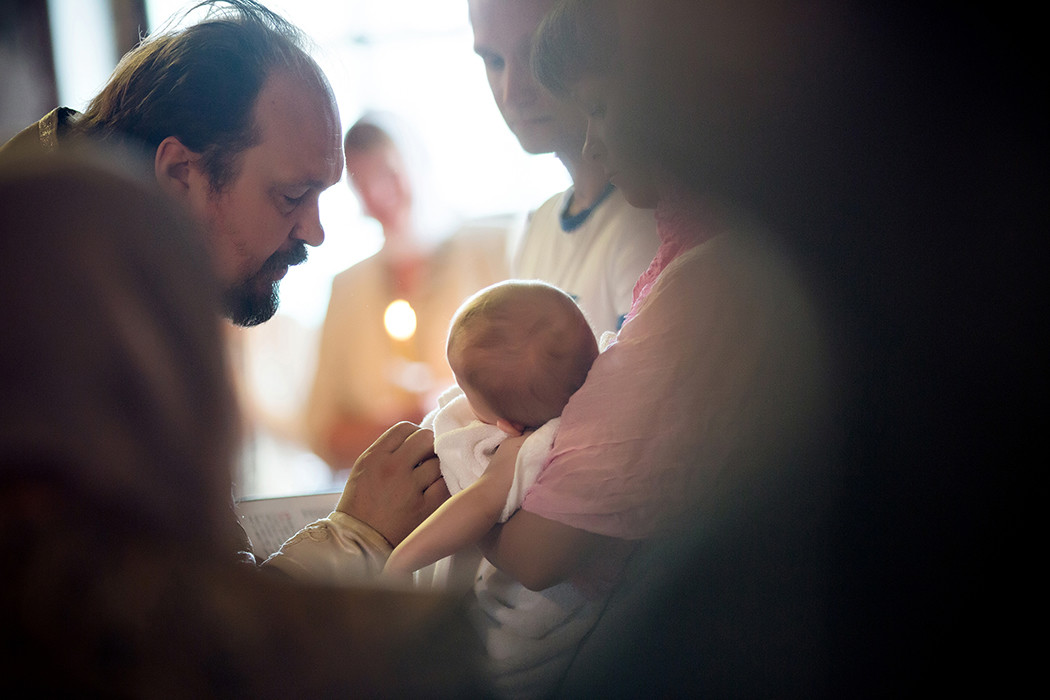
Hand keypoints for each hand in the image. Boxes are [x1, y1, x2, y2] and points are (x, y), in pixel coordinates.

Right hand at [336, 422, 449, 545]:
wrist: (359, 543)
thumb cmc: (360, 507)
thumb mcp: (363, 470)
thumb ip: (386, 452)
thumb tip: (413, 437)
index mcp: (375, 457)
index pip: (405, 428)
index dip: (414, 434)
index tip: (416, 445)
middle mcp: (393, 468)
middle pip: (425, 438)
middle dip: (428, 446)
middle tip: (426, 459)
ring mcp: (410, 487)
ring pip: (437, 461)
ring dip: (436, 467)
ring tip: (428, 479)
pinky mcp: (426, 507)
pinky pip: (445, 484)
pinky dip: (443, 485)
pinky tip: (435, 491)